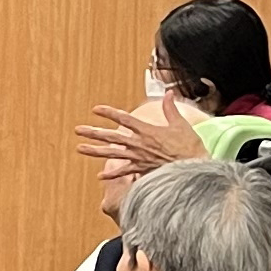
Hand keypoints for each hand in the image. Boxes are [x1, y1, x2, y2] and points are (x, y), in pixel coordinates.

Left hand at [73, 98, 203, 174]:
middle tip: (77, 130)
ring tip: (79, 149)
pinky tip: (99, 177)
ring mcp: (138, 157)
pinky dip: (111, 175)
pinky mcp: (142, 170)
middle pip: (111, 137)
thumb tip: (169, 93)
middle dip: (93, 132)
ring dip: (94, 151)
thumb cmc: (189, 146)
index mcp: (147, 130)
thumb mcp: (180, 124)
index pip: (123, 119)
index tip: (96, 109)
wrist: (193, 168)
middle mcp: (138, 143)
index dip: (108, 113)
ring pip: (111, 154)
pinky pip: (123, 173)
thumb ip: (171, 109)